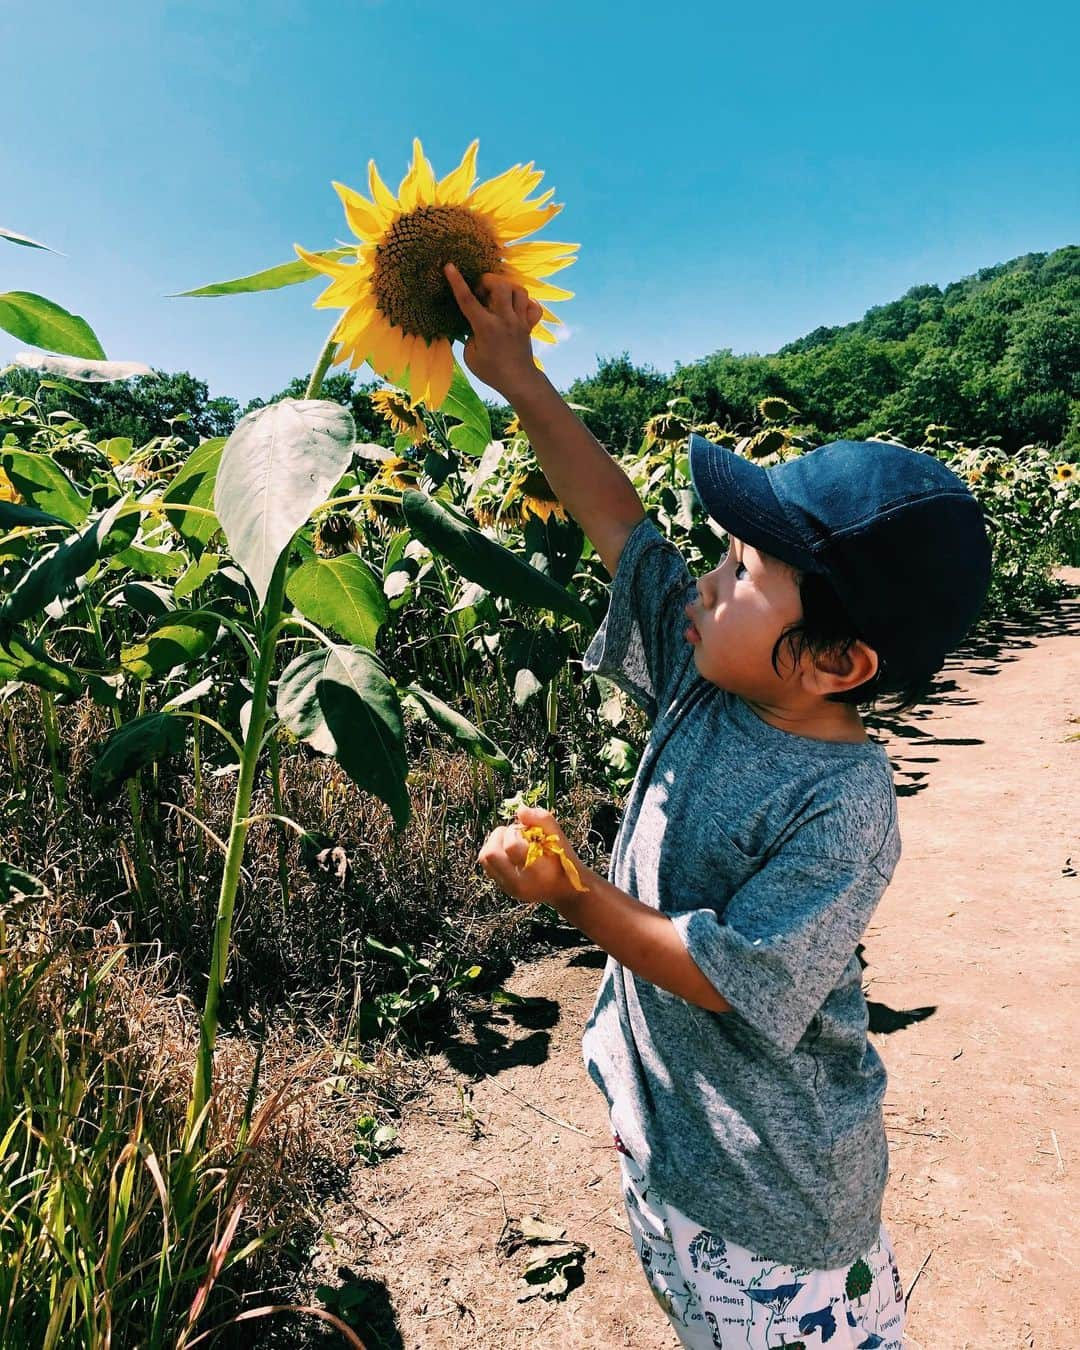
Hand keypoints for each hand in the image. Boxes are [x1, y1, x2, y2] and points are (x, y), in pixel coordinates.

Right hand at [443, 262, 545, 399]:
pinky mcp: (529, 325)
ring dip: (507, 288)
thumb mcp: (470, 355)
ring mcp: (519, 321)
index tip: (450, 266)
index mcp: (485, 327)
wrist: (518, 380)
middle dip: (488, 280)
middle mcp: (504, 319)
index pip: (467, 300)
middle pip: (500, 285)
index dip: (457, 281)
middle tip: (481, 291)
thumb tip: (473, 322)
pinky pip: (533, 306)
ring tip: (499, 297)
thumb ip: (470, 334)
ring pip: (519, 290)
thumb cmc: (490, 371)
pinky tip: (516, 307)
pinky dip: (526, 302)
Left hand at [477, 805, 589, 909]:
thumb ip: (543, 820)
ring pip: (485, 856)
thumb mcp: (561, 838)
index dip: (515, 832)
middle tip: (517, 835)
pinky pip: (487, 863)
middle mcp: (519, 884)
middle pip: (490, 853)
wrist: (564, 890)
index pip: (511, 846)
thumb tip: (520, 809)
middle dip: (500, 835)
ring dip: (496, 842)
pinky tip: (510, 852)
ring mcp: (508, 887)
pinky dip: (496, 851)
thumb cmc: (563, 860)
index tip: (527, 831)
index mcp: (537, 872)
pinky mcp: (501, 886)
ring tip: (513, 842)